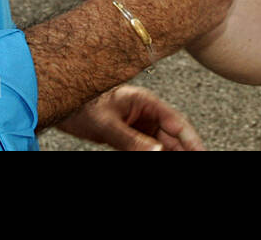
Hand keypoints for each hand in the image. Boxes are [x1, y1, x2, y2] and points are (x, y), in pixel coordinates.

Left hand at [55, 85, 203, 150]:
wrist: (58, 98)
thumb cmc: (81, 103)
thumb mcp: (106, 123)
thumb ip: (131, 139)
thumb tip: (157, 151)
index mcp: (144, 101)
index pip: (175, 122)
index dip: (191, 138)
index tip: (202, 152)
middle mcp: (144, 113)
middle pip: (171, 136)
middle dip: (183, 150)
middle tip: (196, 159)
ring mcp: (137, 125)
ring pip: (161, 145)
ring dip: (170, 153)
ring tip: (180, 161)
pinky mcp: (127, 136)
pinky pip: (145, 150)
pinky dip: (153, 155)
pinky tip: (158, 158)